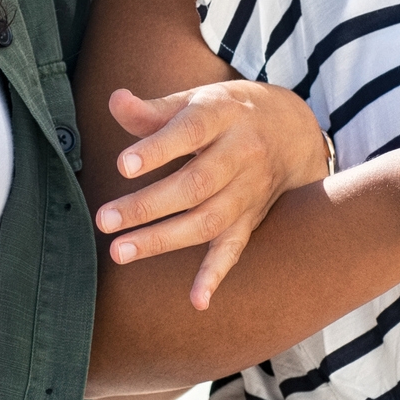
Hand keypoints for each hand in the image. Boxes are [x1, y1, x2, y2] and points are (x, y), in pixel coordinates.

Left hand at [97, 81, 329, 308]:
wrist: (293, 131)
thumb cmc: (227, 113)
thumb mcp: (196, 100)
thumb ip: (153, 109)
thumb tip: (115, 100)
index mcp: (223, 116)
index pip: (190, 132)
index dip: (158, 150)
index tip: (123, 165)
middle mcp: (242, 155)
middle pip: (196, 184)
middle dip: (149, 205)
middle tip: (105, 220)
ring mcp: (249, 191)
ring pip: (209, 220)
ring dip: (164, 239)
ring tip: (120, 251)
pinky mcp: (251, 219)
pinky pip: (235, 249)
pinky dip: (216, 275)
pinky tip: (196, 300)